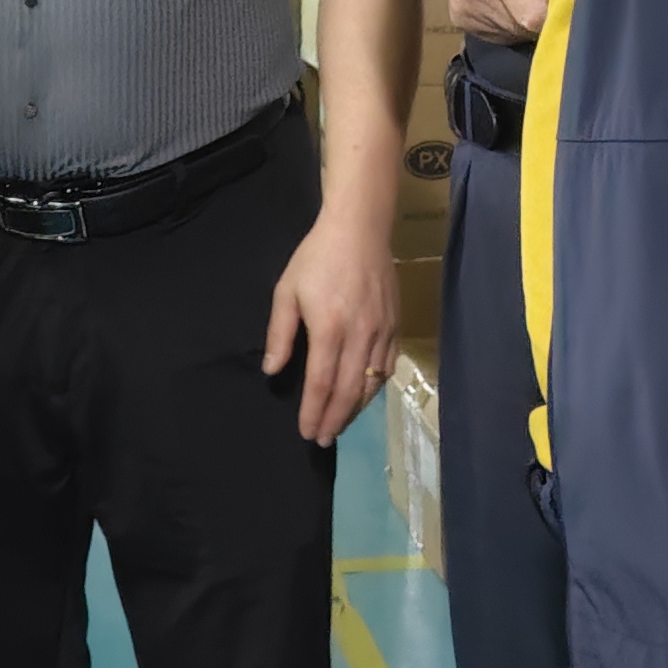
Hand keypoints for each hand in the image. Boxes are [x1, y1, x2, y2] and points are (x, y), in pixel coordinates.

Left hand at [262, 212, 398, 445]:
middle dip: (335, 420)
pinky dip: (376, 386)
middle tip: (323, 439)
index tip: (307, 432)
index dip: (314, 412)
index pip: (322, 383)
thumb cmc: (317, 257)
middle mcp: (359, 335)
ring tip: (341, 423)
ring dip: (355, 408)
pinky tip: (364, 393)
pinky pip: (389, 365)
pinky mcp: (396, 324)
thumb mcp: (287, 290)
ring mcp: (382, 331)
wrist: (360, 228)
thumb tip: (272, 370)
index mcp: (329, 328)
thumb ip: (280, 334)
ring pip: (371, 382)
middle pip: (348, 391)